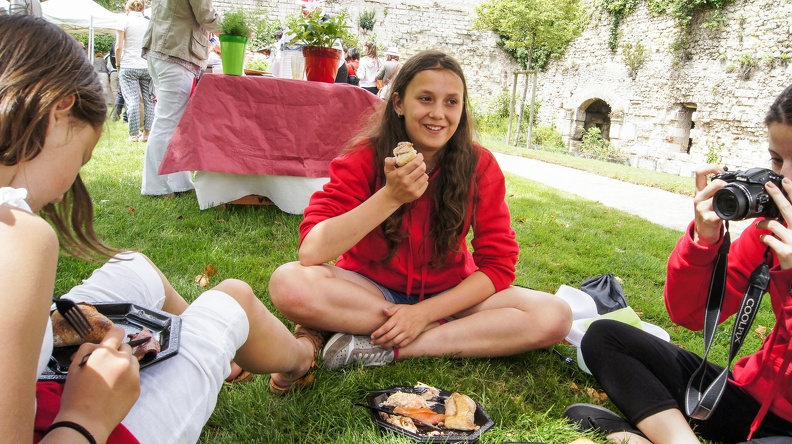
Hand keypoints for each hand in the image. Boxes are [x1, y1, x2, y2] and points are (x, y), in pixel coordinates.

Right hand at [56, 326, 140, 441]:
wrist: (86, 421)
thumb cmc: (75, 395)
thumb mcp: (74, 367)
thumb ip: (87, 350)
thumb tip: (98, 345)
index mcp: (106, 353)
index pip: (117, 332)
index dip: (113, 335)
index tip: (111, 340)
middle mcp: (123, 360)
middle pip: (125, 348)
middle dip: (116, 353)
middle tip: (105, 366)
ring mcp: (133, 374)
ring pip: (132, 361)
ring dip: (124, 365)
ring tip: (111, 378)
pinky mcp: (138, 387)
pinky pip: (134, 376)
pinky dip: (127, 379)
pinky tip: (115, 390)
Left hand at [371, 304, 430, 348]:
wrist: (423, 314)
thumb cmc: (409, 310)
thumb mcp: (399, 307)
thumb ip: (390, 310)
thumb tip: (383, 311)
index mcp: (397, 319)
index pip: (385, 328)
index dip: (377, 333)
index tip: (372, 336)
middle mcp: (402, 327)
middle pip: (388, 337)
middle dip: (379, 341)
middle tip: (373, 343)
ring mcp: (407, 333)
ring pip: (394, 342)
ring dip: (386, 345)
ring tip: (380, 345)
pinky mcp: (411, 337)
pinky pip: (402, 344)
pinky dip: (396, 346)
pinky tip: (391, 345)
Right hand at [382, 153, 428, 204]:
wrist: (392, 197)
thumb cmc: (391, 180)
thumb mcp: (387, 170)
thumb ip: (388, 162)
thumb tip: (395, 158)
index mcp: (400, 173)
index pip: (415, 163)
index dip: (420, 157)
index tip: (420, 155)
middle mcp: (406, 181)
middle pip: (422, 169)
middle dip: (423, 164)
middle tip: (421, 163)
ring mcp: (412, 189)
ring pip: (425, 176)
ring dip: (423, 172)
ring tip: (419, 172)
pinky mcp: (417, 195)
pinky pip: (425, 184)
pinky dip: (424, 180)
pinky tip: (419, 180)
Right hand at [693, 165, 726, 244]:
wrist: (703, 232)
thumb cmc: (709, 213)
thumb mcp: (707, 199)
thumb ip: (714, 189)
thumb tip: (730, 179)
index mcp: (699, 191)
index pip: (700, 172)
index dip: (712, 168)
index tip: (721, 171)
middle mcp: (698, 197)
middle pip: (715, 183)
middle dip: (727, 185)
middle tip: (731, 190)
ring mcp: (702, 208)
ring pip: (719, 196)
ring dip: (729, 199)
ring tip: (731, 204)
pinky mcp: (709, 218)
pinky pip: (722, 211)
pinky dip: (730, 212)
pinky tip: (730, 214)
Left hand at [755, 178, 791, 268]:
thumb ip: (789, 222)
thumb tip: (779, 206)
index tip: (785, 180)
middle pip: (788, 209)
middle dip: (778, 195)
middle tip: (769, 185)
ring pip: (773, 224)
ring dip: (763, 223)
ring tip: (759, 225)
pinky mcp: (786, 252)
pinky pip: (768, 239)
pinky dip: (763, 237)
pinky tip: (763, 238)